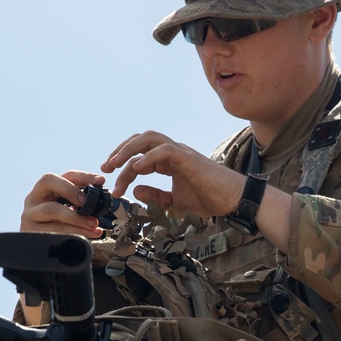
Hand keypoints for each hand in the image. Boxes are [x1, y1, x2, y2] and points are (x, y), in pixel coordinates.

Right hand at [19, 170, 107, 239]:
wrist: (38, 256)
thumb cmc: (56, 230)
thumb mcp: (67, 214)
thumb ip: (80, 206)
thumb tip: (103, 202)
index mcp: (48, 189)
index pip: (65, 175)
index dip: (83, 176)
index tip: (101, 181)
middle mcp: (35, 197)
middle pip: (48, 181)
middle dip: (71, 190)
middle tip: (88, 203)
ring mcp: (30, 213)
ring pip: (51, 209)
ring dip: (76, 218)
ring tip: (93, 225)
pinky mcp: (29, 230)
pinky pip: (51, 230)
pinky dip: (70, 233)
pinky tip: (84, 237)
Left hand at [101, 132, 244, 218]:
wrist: (234, 199)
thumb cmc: (210, 198)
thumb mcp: (175, 201)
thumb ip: (156, 195)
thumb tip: (135, 191)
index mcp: (169, 161)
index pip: (140, 154)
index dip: (123, 165)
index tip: (113, 183)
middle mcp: (173, 152)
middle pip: (141, 140)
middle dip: (120, 151)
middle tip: (106, 168)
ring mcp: (181, 153)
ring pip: (149, 139)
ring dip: (129, 150)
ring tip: (116, 166)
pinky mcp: (189, 158)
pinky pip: (165, 150)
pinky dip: (148, 157)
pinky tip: (137, 169)